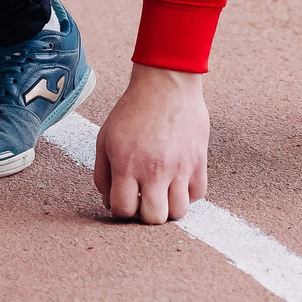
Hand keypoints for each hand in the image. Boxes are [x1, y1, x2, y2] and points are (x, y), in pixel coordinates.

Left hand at [92, 64, 208, 223]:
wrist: (165, 83)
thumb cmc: (133, 110)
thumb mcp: (104, 138)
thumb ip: (102, 174)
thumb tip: (109, 202)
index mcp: (126, 163)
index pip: (123, 209)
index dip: (122, 210)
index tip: (126, 199)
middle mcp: (153, 169)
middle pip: (154, 218)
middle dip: (146, 215)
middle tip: (145, 199)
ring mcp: (179, 166)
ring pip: (179, 212)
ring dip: (169, 208)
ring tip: (163, 193)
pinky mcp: (199, 161)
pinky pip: (198, 194)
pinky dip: (188, 194)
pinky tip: (178, 181)